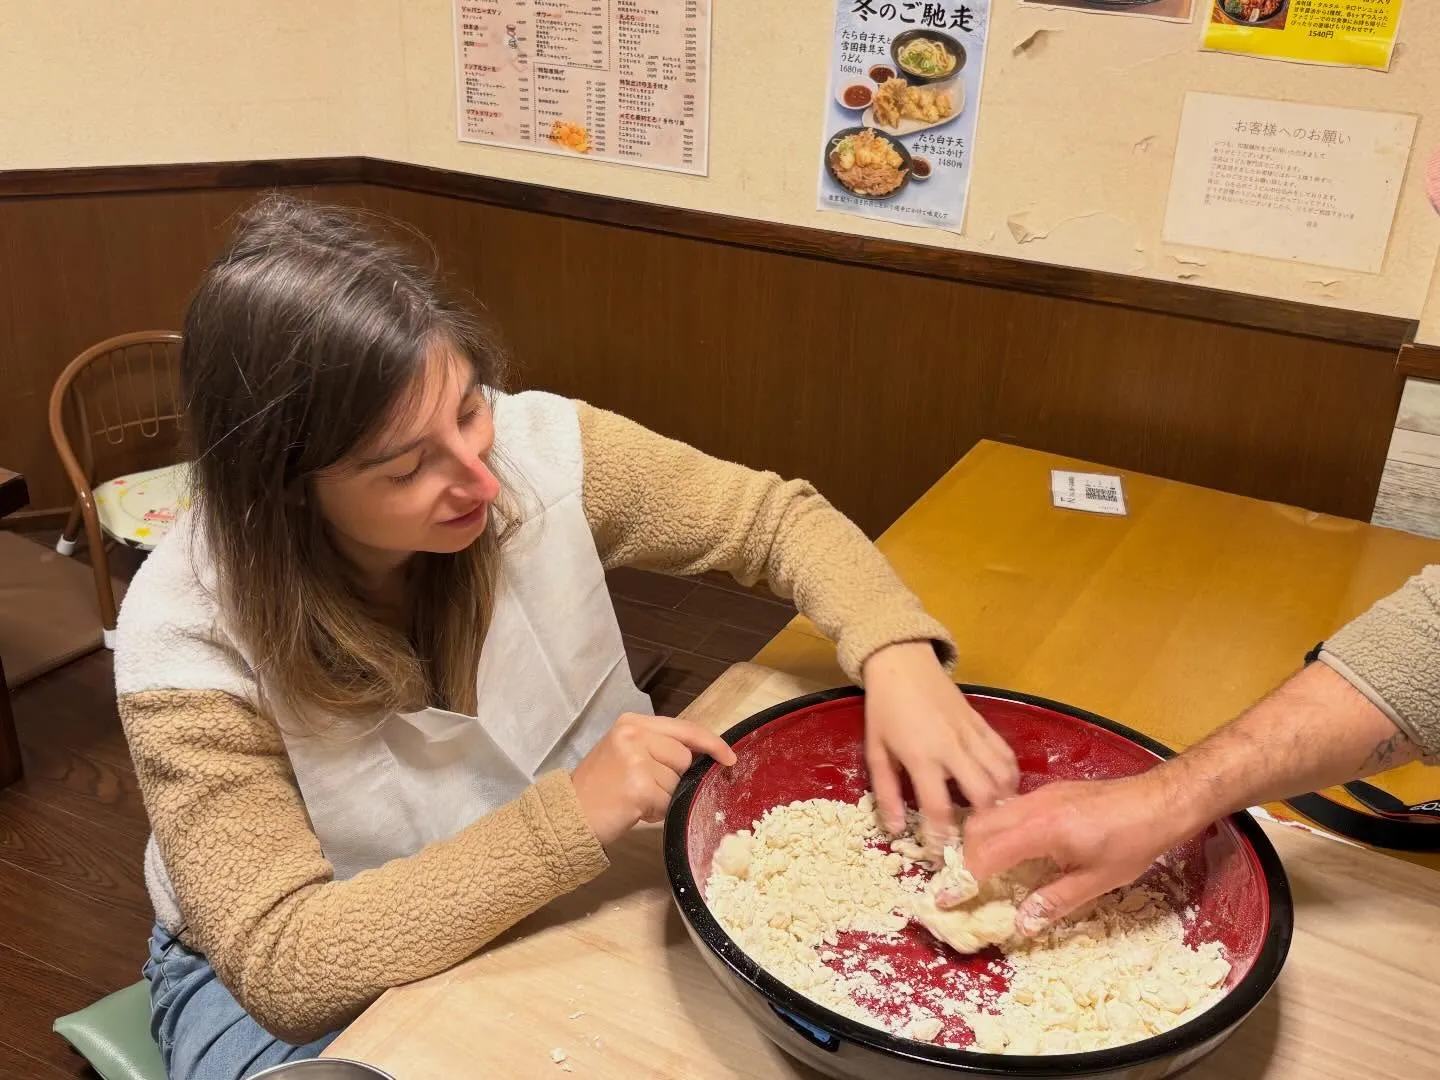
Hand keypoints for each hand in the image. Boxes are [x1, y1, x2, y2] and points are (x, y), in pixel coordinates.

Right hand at [572, 713, 736, 845]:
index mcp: (632, 722)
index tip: (729, 757)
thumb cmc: (599, 789)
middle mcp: (634, 734)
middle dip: (673, 778)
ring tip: (634, 798)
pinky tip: (634, 809)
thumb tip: (702, 757)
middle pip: (684, 757)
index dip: (711, 743)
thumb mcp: (625, 753)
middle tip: (642, 787)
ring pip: (677, 781)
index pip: (685, 728)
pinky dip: (656, 811)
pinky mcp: (639, 786)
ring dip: (664, 797)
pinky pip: (667, 801)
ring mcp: (636, 759)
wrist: (567, 814)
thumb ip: (657, 747)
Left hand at [861, 642, 1018, 843]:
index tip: (942, 858)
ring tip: (996, 820)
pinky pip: (1006, 754)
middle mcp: (952, 748)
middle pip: (983, 795)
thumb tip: (895, 831)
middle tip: (978, 840)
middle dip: (985, 824)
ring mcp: (972, 734)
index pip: (937, 807)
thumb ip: (885, 793)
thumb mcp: (876, 752)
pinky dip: (1010, 776)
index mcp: (921, 756)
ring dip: (1003, 801)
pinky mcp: (984, 723)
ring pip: (1002, 775)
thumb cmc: (884, 711)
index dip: (941, 838)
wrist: (902, 664)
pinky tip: (1005, 790)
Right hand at [959, 771, 1198, 934]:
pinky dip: (997, 829)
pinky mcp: (1048, 792)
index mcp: (1041, 831)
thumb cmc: (1132, 842)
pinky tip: (1011, 848)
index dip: (964, 879)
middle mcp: (1032, 807)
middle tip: (963, 885)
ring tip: (981, 869)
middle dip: (964, 857)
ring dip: (978, 841)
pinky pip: (1008, 808)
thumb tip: (1021, 923)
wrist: (1158, 801)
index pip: (986, 854)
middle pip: (978, 828)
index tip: (947, 898)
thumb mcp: (1097, 880)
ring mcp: (1038, 796)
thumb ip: (1055, 900)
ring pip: (990, 814)